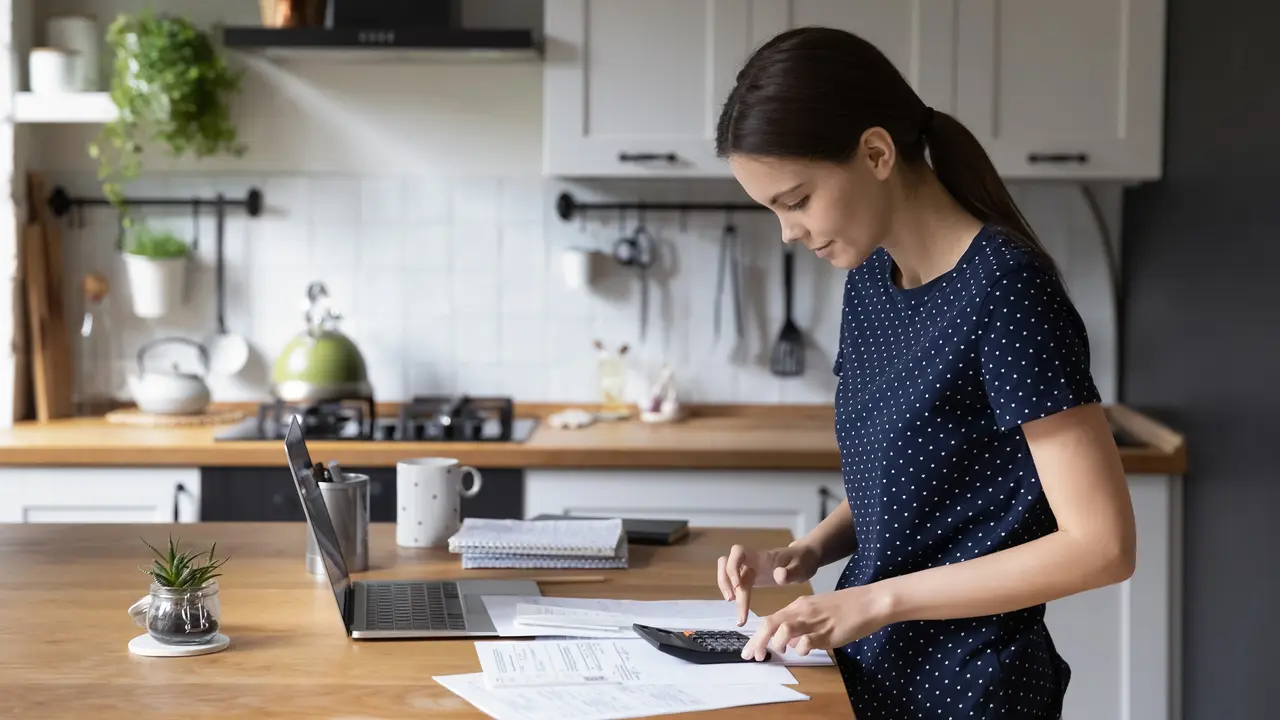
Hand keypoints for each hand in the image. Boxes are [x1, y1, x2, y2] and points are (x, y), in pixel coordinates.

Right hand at [716, 542, 820, 625]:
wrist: (805, 559)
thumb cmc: (802, 561)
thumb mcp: (802, 567)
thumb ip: (791, 572)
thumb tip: (778, 576)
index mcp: (761, 556)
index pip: (738, 552)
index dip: (733, 566)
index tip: (738, 585)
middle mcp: (751, 560)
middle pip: (726, 563)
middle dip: (725, 581)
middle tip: (731, 599)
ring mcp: (750, 568)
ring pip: (727, 572)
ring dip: (725, 587)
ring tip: (733, 604)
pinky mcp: (751, 577)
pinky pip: (736, 583)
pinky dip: (734, 594)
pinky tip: (740, 609)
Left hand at [740, 584, 894, 660]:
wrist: (869, 601)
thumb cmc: (845, 607)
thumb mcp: (818, 612)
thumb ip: (801, 626)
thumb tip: (789, 644)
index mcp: (799, 605)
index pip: (770, 620)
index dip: (757, 636)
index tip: (750, 651)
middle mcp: (803, 611)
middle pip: (771, 624)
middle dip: (757, 641)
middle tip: (751, 656)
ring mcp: (815, 621)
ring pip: (785, 628)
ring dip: (777, 642)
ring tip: (778, 651)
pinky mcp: (828, 631)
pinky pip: (808, 640)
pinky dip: (801, 648)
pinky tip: (803, 651)